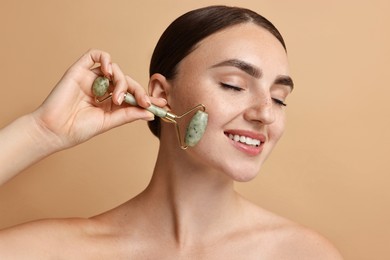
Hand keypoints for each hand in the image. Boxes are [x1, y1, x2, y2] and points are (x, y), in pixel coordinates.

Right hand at [32, 49, 163, 150]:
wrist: (55, 130)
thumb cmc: (79, 129)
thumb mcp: (109, 122)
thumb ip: (129, 114)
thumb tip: (151, 113)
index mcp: (110, 101)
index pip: (132, 94)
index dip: (146, 96)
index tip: (160, 104)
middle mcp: (103, 88)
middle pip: (126, 81)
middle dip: (137, 90)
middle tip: (143, 102)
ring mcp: (91, 78)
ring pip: (115, 69)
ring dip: (122, 81)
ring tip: (116, 97)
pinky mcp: (79, 70)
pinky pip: (95, 55)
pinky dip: (106, 59)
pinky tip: (109, 72)